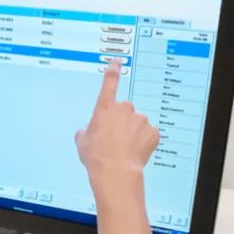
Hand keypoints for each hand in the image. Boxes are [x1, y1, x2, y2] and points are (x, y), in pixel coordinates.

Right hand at [75, 62, 159, 185]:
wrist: (115, 171)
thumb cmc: (95, 155)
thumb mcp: (81, 141)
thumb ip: (85, 130)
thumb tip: (88, 131)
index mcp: (105, 107)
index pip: (109, 83)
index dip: (113, 72)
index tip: (117, 62)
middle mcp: (124, 109)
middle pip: (124, 111)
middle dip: (121, 122)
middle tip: (113, 140)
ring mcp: (140, 120)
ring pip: (137, 124)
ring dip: (132, 133)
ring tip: (123, 149)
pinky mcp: (153, 132)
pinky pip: (148, 136)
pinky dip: (143, 143)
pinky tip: (134, 152)